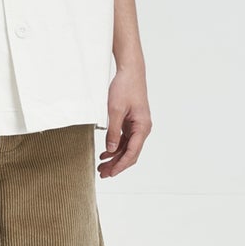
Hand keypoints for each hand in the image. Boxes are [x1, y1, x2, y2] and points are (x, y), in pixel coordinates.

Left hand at [98, 63, 151, 177]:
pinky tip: (105, 153)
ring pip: (127, 148)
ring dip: (115, 157)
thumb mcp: (115, 110)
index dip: (120, 165)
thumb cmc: (125, 87)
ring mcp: (137, 126)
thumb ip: (112, 132)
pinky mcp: (131, 122)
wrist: (130, 72)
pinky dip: (115, 147)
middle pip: (130, 153)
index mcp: (142, 127)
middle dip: (117, 165)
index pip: (132, 153)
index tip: (110, 173)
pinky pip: (124, 140)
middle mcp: (142, 129)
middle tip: (103, 173)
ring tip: (101, 166)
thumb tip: (110, 150)